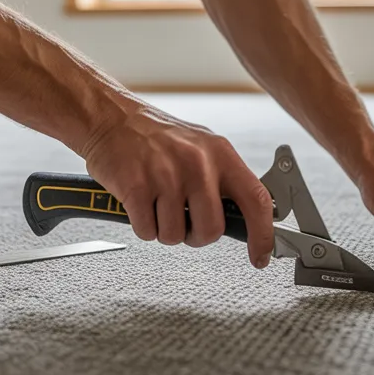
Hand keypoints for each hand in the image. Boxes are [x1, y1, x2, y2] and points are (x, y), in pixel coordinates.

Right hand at [81, 103, 274, 267]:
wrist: (111, 118)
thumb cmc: (156, 137)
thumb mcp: (202, 148)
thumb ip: (224, 181)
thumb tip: (246, 218)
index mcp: (220, 153)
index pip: (256, 200)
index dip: (262, 234)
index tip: (260, 256)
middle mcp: (197, 163)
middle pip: (211, 230)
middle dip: (196, 237)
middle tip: (184, 223)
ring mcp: (166, 175)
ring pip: (175, 236)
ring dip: (164, 230)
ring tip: (157, 205)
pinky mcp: (136, 186)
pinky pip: (147, 231)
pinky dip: (142, 226)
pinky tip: (140, 204)